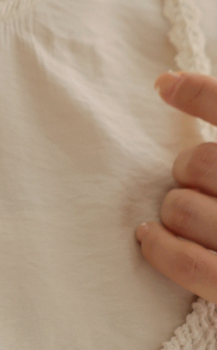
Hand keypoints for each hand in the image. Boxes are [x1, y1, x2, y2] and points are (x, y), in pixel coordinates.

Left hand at [135, 75, 216, 296]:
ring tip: (185, 215)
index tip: (164, 87)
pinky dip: (162, 249)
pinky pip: (191, 266)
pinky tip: (150, 238)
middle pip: (200, 163)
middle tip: (195, 181)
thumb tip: (166, 83)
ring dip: (174, 209)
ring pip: (185, 209)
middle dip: (187, 168)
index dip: (197, 92)